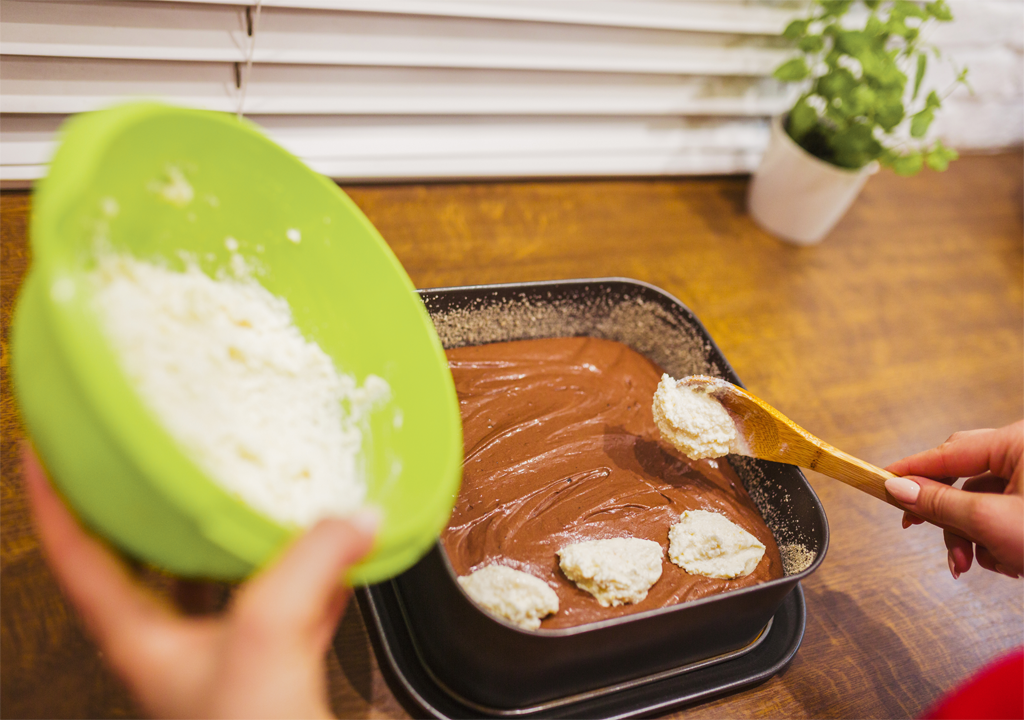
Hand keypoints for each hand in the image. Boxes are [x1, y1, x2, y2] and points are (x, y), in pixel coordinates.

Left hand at [21, 444, 377, 718]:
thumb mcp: (265, 637)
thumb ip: (307, 565)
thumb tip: (352, 520)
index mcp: (142, 640)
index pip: (76, 557)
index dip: (52, 501)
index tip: (42, 452)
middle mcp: (179, 645)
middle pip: (144, 562)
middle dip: (143, 508)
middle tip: (145, 460)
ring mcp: (228, 657)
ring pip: (220, 579)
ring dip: (234, 535)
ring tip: (244, 491)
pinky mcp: (278, 669)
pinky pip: (289, 603)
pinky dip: (308, 572)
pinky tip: (333, 553)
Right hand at [884, 421, 1022, 579]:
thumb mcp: (992, 522)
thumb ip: (938, 503)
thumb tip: (897, 488)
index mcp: (1018, 443)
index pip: (947, 451)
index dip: (909, 470)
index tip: (876, 481)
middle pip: (963, 481)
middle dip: (947, 519)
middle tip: (922, 537)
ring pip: (982, 505)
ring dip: (971, 539)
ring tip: (974, 567)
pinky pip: (1004, 517)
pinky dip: (997, 543)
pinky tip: (1009, 566)